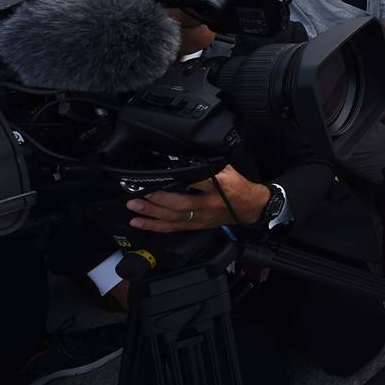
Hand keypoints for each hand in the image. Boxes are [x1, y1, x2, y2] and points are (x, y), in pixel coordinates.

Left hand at [125, 165, 269, 231]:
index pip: (198, 181)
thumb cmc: (238, 186)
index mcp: (219, 186)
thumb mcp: (228, 169)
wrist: (250, 207)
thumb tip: (187, 156)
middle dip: (157, 200)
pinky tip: (139, 222)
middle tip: (138, 194)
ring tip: (133, 207)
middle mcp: (208, 204)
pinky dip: (155, 226)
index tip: (162, 174)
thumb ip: (210, 164)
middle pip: (180, 204)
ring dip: (151, 213)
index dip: (179, 179)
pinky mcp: (196, 226)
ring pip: (173, 218)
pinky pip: (173, 228)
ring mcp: (201, 217)